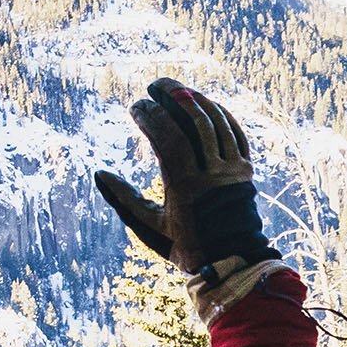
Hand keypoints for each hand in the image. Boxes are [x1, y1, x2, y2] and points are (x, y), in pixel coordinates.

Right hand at [90, 79, 274, 271]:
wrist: (233, 261)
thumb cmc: (187, 246)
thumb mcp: (151, 227)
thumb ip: (124, 200)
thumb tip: (99, 173)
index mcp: (187, 188)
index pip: (169, 138)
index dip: (151, 117)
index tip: (136, 107)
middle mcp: (213, 175)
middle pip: (194, 123)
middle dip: (173, 98)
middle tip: (155, 85)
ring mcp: (233, 170)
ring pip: (216, 124)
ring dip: (196, 101)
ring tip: (176, 90)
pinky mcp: (246, 170)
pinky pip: (235, 133)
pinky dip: (219, 115)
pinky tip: (203, 104)